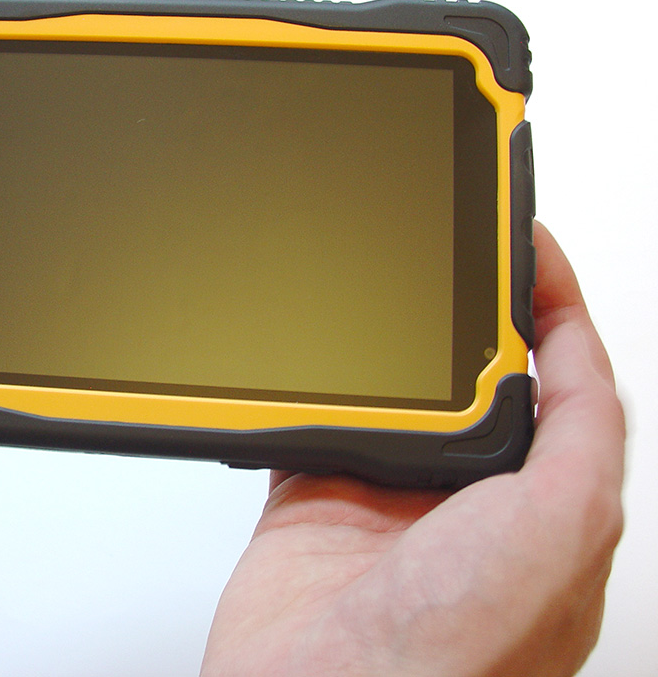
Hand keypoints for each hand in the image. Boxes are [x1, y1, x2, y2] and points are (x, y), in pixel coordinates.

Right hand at [202, 224, 624, 676]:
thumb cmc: (455, 657)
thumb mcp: (566, 526)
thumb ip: (582, 430)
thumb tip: (573, 340)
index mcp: (541, 508)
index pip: (558, 384)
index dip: (547, 309)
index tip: (523, 249)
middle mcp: (465, 504)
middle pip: (465, 378)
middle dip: (456, 316)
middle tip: (441, 257)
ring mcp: (386, 500)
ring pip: (384, 396)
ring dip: (375, 353)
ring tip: (371, 296)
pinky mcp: (315, 501)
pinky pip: (308, 424)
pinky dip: (301, 393)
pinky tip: (305, 362)